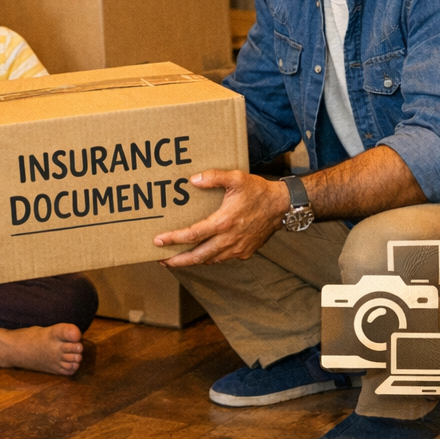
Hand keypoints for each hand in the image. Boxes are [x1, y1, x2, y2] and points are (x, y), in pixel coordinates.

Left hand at [154, 170, 289, 265]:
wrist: (281, 206)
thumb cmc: (258, 191)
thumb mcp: (236, 178)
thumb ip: (213, 177)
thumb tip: (193, 180)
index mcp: (223, 222)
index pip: (192, 235)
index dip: (173, 239)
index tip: (158, 241)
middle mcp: (229, 240)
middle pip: (197, 256)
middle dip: (177, 260)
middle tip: (161, 260)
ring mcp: (237, 249)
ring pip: (210, 260)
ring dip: (192, 261)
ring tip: (176, 259)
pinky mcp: (245, 252)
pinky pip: (222, 258)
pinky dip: (208, 258)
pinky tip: (200, 254)